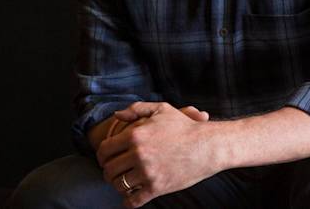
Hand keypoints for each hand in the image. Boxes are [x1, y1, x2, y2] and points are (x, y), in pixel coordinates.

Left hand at [97, 102, 219, 207]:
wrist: (208, 146)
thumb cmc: (185, 127)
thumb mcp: (161, 110)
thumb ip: (136, 109)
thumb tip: (116, 115)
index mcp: (135, 135)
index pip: (104, 150)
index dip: (101, 156)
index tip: (106, 160)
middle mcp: (138, 154)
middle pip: (109, 170)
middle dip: (108, 172)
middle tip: (114, 173)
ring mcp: (147, 172)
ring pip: (119, 185)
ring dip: (119, 186)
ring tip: (124, 183)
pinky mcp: (157, 187)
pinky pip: (133, 200)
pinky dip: (128, 201)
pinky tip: (131, 197)